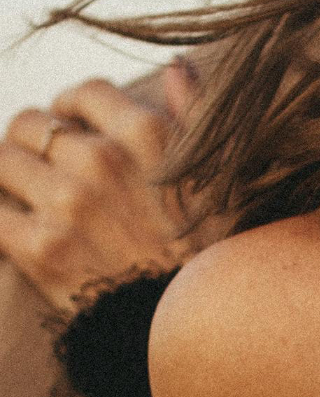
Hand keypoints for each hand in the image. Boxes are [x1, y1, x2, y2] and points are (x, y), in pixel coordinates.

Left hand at [0, 64, 203, 314]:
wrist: (193, 329)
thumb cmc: (212, 257)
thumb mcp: (220, 182)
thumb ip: (196, 116)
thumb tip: (176, 67)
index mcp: (149, 137)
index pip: (85, 94)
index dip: (75, 109)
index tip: (75, 127)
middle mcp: (103, 161)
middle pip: (32, 124)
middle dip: (35, 143)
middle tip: (45, 168)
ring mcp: (66, 203)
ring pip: (1, 161)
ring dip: (9, 177)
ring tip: (26, 196)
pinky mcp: (38, 248)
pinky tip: (14, 229)